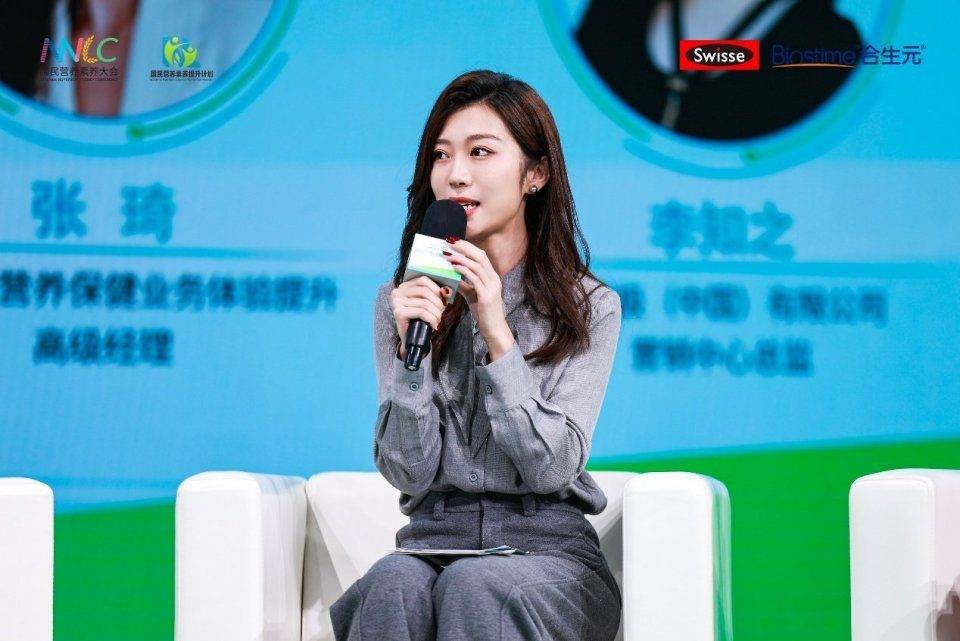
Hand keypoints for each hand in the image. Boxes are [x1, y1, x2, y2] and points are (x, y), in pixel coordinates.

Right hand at [390, 276, 450, 358]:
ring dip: (436, 313)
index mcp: (404, 286)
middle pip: (424, 291)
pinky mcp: (399, 313)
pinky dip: (431, 319)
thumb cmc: (420, 320)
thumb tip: (447, 290)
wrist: (411, 339)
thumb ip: (436, 294)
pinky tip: (434, 325)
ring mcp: (396, 302)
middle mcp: (397, 292)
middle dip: (437, 302)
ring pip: (424, 303)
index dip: (436, 288)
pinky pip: (421, 312)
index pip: (423, 280)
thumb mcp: (428, 304)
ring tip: (438, 320)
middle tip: (442, 312)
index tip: (444, 298)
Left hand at [442, 240, 513, 359]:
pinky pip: (475, 278)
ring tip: (447, 254)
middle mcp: (494, 279)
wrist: (493, 329)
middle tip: (449, 242)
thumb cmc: (483, 313)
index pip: (481, 256)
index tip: (454, 242)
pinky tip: (453, 266)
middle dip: (464, 247)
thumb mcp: (472, 295)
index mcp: (492, 277)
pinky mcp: (487, 295)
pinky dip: (463, 270)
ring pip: (477, 265)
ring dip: (460, 257)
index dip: (467, 247)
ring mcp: (492, 286)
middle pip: (480, 256)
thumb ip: (464, 284)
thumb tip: (451, 276)